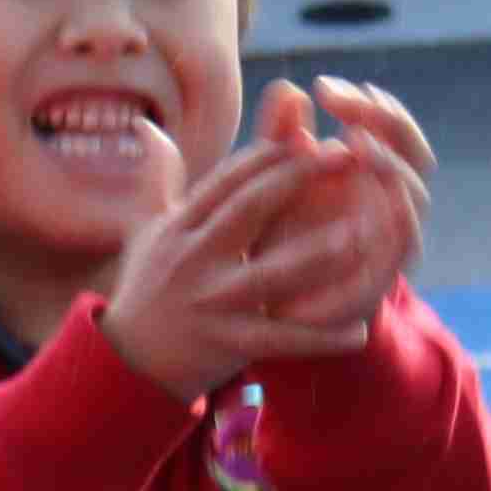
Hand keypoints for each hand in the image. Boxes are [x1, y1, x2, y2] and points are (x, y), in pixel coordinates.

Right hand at [96, 100, 386, 396]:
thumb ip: (157, 178)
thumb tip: (149, 126)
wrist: (128, 363)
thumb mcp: (147, 231)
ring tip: (362, 235)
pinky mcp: (229, 345)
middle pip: (249, 210)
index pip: (226, 181)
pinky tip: (360, 330)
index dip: (268, 155)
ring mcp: (212, 304)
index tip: (308, 134)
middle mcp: (193, 260)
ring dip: (318, 255)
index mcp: (179, 229)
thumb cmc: (147, 288)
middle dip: (297, 180)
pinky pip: (283, 339)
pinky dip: (322, 338)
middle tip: (345, 157)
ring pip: (272, 274)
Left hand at [255, 75, 432, 331]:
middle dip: (387, 125)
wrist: (269, 311)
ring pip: (415, 196)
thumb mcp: (270, 184)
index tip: (323, 87)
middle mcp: (389, 202)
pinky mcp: (384, 276)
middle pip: (414, 153)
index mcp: (369, 174)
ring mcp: (391, 239)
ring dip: (390, 167)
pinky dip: (393, 219)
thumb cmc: (273, 237)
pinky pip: (403, 245)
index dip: (367, 103)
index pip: (388, 127)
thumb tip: (288, 89)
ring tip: (356, 145)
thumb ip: (278, 138)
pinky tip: (369, 196)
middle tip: (348, 108)